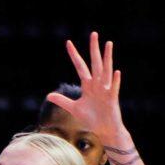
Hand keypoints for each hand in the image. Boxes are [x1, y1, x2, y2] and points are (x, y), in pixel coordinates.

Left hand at [48, 32, 129, 154]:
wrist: (104, 131)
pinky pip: (113, 88)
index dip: (74, 55)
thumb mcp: (74, 108)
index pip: (80, 66)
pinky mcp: (112, 99)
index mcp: (88, 85)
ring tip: (108, 44)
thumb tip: (48, 95)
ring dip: (107, 58)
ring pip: (106, 71)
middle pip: (95, 63)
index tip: (68, 43)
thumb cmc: (91, 119)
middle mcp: (97, 84)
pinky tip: (115, 72)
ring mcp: (105, 90)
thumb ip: (62, 100)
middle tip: (93, 34)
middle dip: (93, 49)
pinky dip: (114, 80)